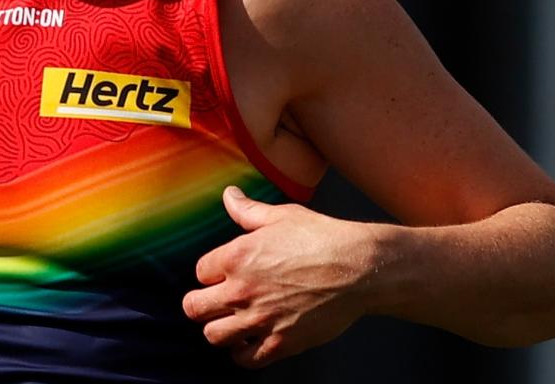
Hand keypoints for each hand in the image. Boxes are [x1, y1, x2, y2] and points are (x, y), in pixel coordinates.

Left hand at [182, 186, 376, 367]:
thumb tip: (229, 195)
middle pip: (194, 308)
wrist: (360, 268)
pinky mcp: (281, 343)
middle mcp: (242, 290)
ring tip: (232, 323)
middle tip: (215, 303)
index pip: (199, 272)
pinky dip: (243, 354)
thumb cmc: (323, 238)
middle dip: (201, 304)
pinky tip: (250, 342)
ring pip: (213, 336)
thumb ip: (248, 210)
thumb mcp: (282, 216)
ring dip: (219, 330)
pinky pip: (245, 360)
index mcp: (236, 257)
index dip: (210, 274)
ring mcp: (260, 319)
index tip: (222, 275)